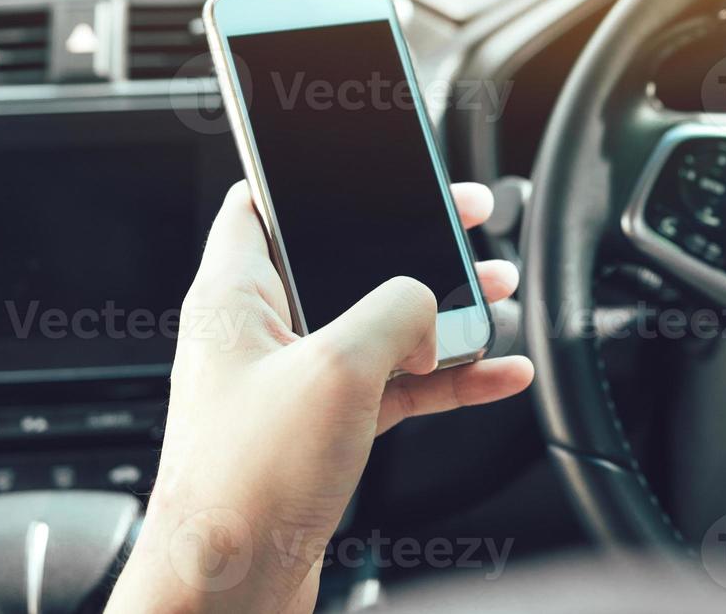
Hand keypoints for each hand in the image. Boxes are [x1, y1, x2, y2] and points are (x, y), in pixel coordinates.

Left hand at [107, 181, 532, 612]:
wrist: (227, 593)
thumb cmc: (244, 485)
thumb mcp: (337, 368)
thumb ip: (394, 311)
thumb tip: (430, 301)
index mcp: (235, 294)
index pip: (262, 201)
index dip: (312, 171)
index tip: (369, 156)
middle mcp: (260, 332)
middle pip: (344, 258)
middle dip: (413, 241)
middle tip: (468, 217)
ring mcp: (293, 383)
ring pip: (379, 323)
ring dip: (441, 310)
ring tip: (498, 290)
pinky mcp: (321, 431)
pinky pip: (396, 385)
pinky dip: (446, 376)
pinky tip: (497, 373)